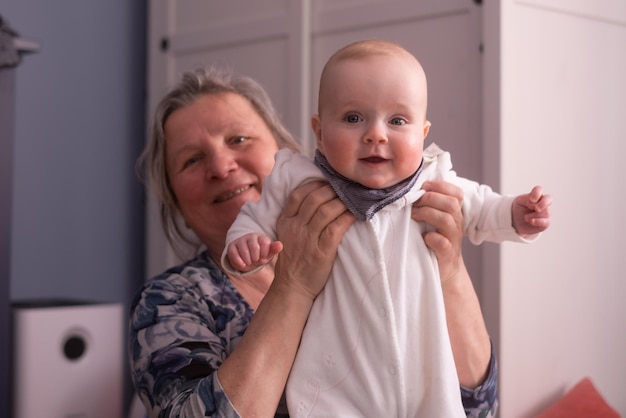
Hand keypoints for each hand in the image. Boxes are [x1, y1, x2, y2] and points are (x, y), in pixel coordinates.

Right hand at [227, 233, 283, 272]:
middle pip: (254, 247)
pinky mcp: (231, 246)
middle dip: (256, 258)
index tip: (262, 257)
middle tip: (255, 260)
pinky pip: (234, 254)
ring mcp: (240, 241)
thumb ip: (273, 249)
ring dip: (248, 261)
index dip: (264, 254)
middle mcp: (250, 236)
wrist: (245, 259)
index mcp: (261, 237)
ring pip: (244, 251)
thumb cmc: (259, 256)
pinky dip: (239, 262)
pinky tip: (243, 265)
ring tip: (249, 262)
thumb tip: (280, 245)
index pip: (265, 243)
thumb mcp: (267, 254)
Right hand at [274, 181, 354, 298]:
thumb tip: (317, 198)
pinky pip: (337, 227)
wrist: (292, 287)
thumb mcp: (287, 235)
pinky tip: (356, 214)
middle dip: (333, 190)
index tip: (327, 181)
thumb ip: (296, 218)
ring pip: (327, 210)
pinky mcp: (322, 251)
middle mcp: (295, 227)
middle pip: (315, 199)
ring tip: (353, 199)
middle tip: (345, 188)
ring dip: (343, 202)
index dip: (314, 184)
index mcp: (285, 221)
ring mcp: (308, 239)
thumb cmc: (293, 260)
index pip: (298, 195)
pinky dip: (348, 217)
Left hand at [411, 180, 464, 284]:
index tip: (424, 186)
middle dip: (430, 198)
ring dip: (427, 213)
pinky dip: (433, 238)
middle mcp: (456, 223)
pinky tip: (424, 237)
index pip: (456, 193)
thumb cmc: (436, 240)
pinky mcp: (446, 254)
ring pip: (446, 220)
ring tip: (413, 215)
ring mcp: (453, 239)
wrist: (445, 269)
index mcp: (454, 213)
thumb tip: (411, 187)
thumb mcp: (434, 220)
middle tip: (414, 203)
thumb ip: (429, 205)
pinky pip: (442, 243)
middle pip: (451, 203)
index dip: (441, 186)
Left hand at [512, 185, 551, 236]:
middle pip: (549, 198)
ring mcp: (545, 213)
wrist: (516, 221)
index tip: (530, 200)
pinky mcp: (545, 223)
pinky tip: (531, 221)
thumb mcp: (519, 201)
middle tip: (535, 208)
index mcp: (536, 196)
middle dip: (543, 203)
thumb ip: (527, 199)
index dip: (536, 194)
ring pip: (546, 212)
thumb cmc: (519, 208)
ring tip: (526, 217)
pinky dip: (538, 221)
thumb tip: (535, 204)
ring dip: (533, 215)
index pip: (539, 190)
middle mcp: (542, 203)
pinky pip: (546, 222)